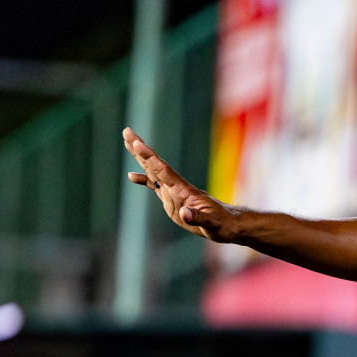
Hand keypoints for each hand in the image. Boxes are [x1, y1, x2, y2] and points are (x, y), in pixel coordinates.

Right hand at [123, 128, 242, 242]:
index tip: (138, 143)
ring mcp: (174, 193)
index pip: (164, 171)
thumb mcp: (212, 225)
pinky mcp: (173, 200)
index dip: (150, 158)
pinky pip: (155, 187)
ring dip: (140, 158)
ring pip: (153, 172)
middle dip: (140, 150)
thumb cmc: (223, 225)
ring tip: (127, 142)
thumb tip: (184, 214)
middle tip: (127, 131)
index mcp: (184, 191)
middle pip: (155, 165)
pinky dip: (143, 180)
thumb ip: (198, 218)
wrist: (229, 226)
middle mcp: (176, 188)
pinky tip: (131, 175)